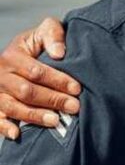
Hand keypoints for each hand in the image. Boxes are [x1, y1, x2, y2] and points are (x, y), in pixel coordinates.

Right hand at [0, 18, 79, 140]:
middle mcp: (1, 75)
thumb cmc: (38, 42)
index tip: (77, 88)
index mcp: (12, 55)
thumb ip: (53, 35)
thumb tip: (59, 53)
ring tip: (56, 121)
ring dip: (34, 116)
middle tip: (74, 107)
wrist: (21, 51)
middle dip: (52, 100)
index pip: (36, 71)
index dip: (57, 80)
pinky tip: (17, 133)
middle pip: (26, 91)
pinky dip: (4, 127)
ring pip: (12, 107)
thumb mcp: (45, 31)